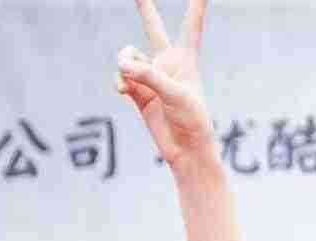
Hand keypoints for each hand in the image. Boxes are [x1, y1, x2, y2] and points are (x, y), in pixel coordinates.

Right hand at [115, 0, 215, 170]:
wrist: (187, 151)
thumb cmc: (192, 121)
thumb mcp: (174, 94)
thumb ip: (148, 75)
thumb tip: (121, 65)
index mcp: (185, 59)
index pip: (191, 26)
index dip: (196, 6)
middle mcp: (167, 64)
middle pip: (153, 28)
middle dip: (145, 9)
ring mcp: (151, 78)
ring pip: (128, 57)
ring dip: (126, 65)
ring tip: (131, 79)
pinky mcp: (138, 93)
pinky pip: (121, 77)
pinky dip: (120, 81)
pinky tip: (122, 90)